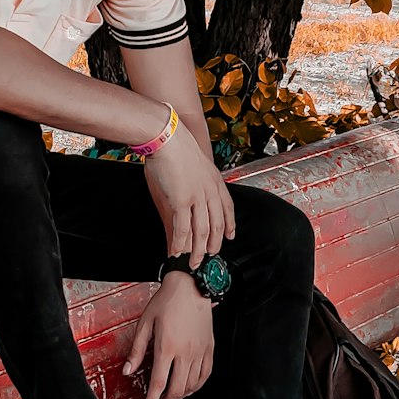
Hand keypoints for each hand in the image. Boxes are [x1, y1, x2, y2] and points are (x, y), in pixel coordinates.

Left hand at [123, 271, 214, 398]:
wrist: (191, 286)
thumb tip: (128, 371)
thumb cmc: (167, 301)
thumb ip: (137, 351)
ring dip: (179, 397)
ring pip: (192, 386)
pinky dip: (196, 387)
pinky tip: (188, 388)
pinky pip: (205, 375)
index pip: (159, 384)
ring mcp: (200, 352)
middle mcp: (186, 352)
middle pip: (177, 390)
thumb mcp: (145, 324)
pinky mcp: (209, 348)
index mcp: (167, 347)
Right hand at [144, 120, 235, 263]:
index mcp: (215, 181)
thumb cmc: (176, 146)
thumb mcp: (195, 163)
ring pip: (202, 231)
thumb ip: (197, 179)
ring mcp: (197, 197)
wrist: (168, 137)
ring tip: (194, 262)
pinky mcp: (181, 201)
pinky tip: (177, 252)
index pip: (228, 208)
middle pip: (217, 224)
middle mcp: (210, 191)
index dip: (230, 224)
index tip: (230, 236)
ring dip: (198, 250)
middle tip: (210, 256)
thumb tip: (193, 190)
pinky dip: (180, 243)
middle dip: (214, 244)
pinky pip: (183, 228)